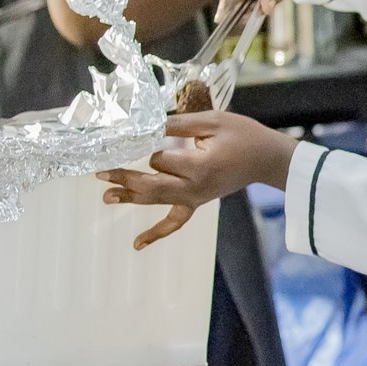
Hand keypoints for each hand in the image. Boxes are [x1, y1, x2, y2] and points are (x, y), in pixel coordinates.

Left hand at [98, 112, 298, 248]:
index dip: (148, 145)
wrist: (267, 159)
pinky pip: (175, 222)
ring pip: (156, 201)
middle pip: (151, 185)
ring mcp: (194, 198)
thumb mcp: (212, 121)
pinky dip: (156, 233)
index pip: (160, 158)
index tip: (137, 134)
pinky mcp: (196, 202)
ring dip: (130, 197)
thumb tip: (147, 124)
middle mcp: (194, 187)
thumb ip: (178, 124)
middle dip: (124, 177)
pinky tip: (137, 244)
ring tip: (106, 196)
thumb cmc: (243, 135)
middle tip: (99, 171)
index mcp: (199, 166)